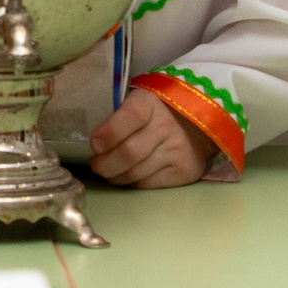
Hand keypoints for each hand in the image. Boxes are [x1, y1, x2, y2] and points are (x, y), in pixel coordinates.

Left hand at [89, 87, 214, 187]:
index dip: (110, 132)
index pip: (131, 116)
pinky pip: (146, 184)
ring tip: (110, 171)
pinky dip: (131, 183)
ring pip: (135, 173)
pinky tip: (129, 175)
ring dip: (115, 176)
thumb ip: (115, 118)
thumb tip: (93, 144)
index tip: (94, 145)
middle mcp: (166, 125)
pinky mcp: (183, 171)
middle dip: (105, 164)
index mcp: (149, 102)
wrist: (194, 126)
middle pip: (130, 153)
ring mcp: (177, 150)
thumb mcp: (134, 103)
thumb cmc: (152, 114)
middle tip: (97, 165)